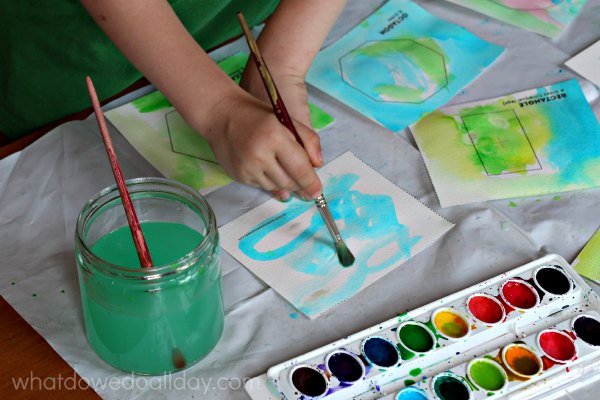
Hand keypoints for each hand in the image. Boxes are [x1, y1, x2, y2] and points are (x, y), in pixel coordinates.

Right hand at [240, 61, 322, 200]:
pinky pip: (261, 186)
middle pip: (289, 182)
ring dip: (284, 182)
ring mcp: (247, 168)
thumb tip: (318, 165)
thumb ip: (308, 140)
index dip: (311, 183)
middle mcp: (260, 156)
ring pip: (276, 187)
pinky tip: (265, 166)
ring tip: (280, 165)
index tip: (317, 192)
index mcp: (275, 137)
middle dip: (299, 183)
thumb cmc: (257, 115)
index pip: (299, 168)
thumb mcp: (287, 120)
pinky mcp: (238, 176)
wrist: (221, 115)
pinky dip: (269, 180)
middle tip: (301, 177)